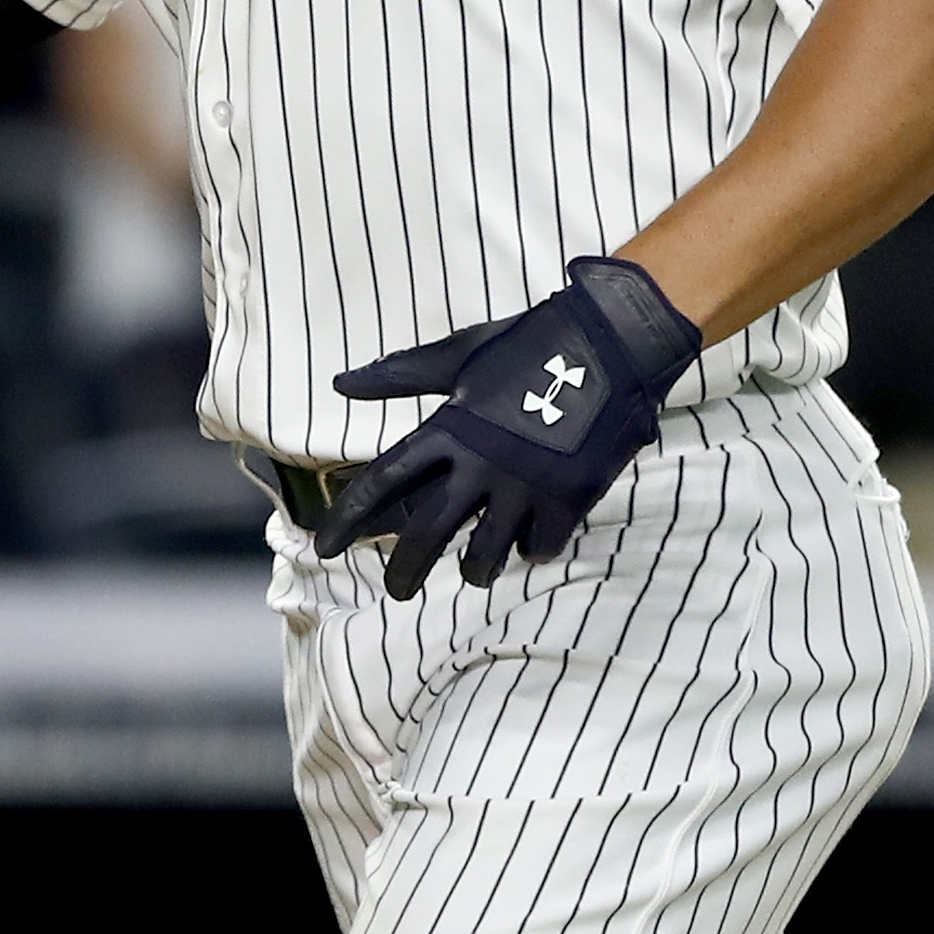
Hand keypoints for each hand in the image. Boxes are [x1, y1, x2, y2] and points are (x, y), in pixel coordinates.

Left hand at [314, 258, 702, 599]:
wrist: (610, 343)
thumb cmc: (529, 344)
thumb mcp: (459, 357)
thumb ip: (399, 376)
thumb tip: (341, 384)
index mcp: (448, 428)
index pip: (383, 482)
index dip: (348, 519)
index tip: (323, 548)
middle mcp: (480, 464)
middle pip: (426, 534)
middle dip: (406, 571)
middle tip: (397, 590)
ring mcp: (525, 487)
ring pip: (484, 556)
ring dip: (475, 568)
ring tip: (474, 567)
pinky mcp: (567, 500)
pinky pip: (537, 547)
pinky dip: (529, 548)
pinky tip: (528, 541)